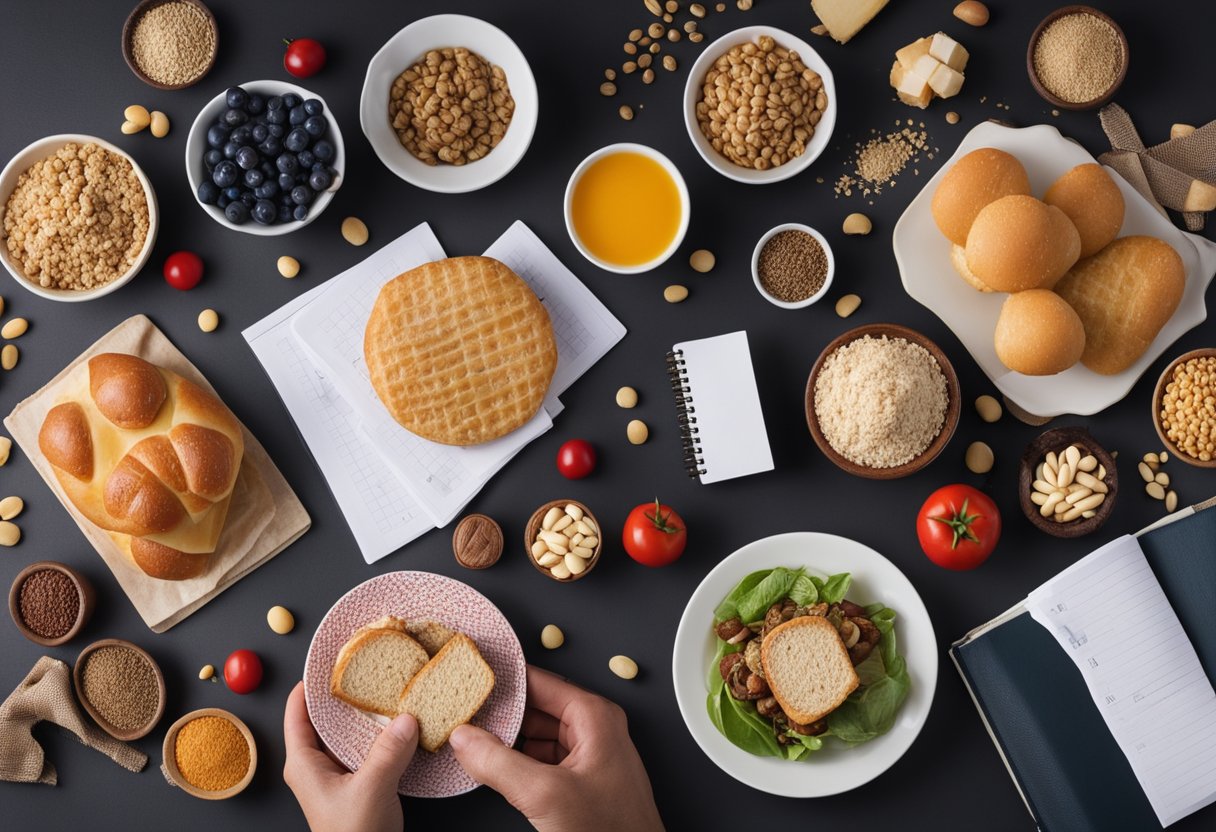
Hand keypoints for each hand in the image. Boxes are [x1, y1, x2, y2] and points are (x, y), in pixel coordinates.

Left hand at [283, 682, 417, 831]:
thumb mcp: (371, 789)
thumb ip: (388, 751)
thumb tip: (406, 716)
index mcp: (303, 764)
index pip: (297, 713)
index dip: (309, 684)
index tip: (327, 660)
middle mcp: (316, 766)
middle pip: (325, 719)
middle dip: (345, 694)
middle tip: (365, 668)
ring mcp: (337, 774)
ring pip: (348, 733)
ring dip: (366, 715)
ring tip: (386, 689)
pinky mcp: (357, 782)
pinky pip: (366, 748)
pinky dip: (380, 734)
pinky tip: (399, 723)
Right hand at [449, 666, 663, 831]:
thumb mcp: (545, 795)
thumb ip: (499, 762)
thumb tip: (465, 738)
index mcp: (595, 717)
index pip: (541, 681)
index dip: (503, 681)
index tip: (470, 679)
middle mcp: (594, 730)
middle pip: (536, 707)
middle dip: (501, 713)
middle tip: (462, 714)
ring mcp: (588, 757)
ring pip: (537, 735)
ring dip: (507, 738)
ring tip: (471, 738)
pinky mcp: (580, 783)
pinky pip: (542, 760)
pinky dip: (518, 761)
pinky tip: (494, 766)